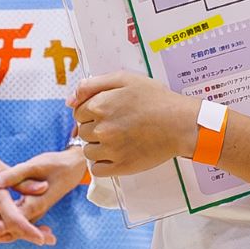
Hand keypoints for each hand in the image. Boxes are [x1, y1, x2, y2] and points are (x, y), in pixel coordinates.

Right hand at [0, 136, 53, 245]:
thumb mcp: (1, 168)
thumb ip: (22, 182)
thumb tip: (43, 188)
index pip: (14, 221)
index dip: (29, 231)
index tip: (43, 239)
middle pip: (12, 230)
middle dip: (32, 235)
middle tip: (52, 239)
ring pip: (5, 228)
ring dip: (23, 231)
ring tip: (43, 233)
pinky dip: (11, 226)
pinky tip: (23, 223)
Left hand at [0, 147, 91, 232]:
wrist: (73, 167)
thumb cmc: (55, 165)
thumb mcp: (35, 166)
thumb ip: (15, 175)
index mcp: (35, 204)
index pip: (12, 222)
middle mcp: (35, 212)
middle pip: (12, 230)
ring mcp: (35, 211)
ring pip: (14, 227)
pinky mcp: (33, 207)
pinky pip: (17, 220)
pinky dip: (4, 223)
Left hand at [68, 72, 195, 175]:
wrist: (180, 123)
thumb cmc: (155, 99)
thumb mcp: (124, 79)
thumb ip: (91, 85)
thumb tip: (69, 101)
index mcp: (99, 106)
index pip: (78, 112)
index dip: (92, 111)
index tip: (109, 112)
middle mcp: (101, 129)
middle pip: (83, 132)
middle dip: (96, 128)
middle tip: (118, 124)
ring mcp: (110, 150)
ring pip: (89, 152)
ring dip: (99, 147)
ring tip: (120, 139)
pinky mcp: (120, 167)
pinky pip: (97, 170)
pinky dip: (103, 164)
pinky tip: (117, 154)